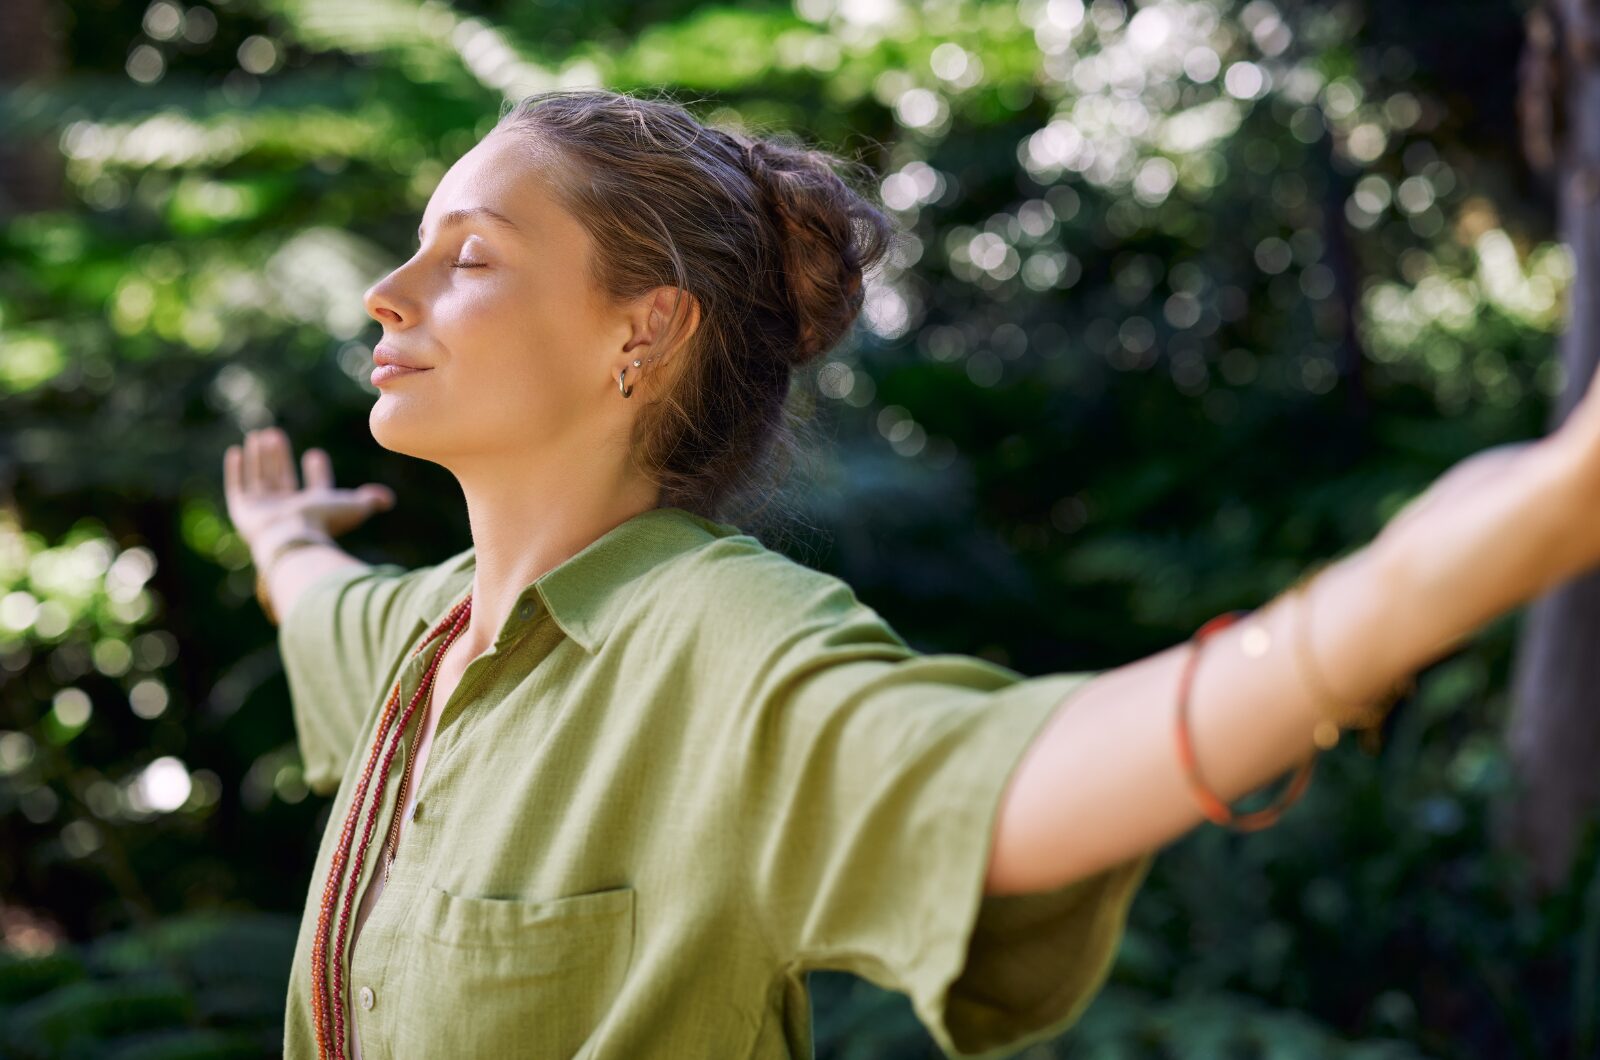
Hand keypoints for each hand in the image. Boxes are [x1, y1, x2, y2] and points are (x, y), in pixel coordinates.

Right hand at [223, 427, 395, 558]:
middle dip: (281, 457)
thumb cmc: (323, 522)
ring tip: (259, 435)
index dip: (318, 471)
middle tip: (277, 435)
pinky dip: (237, 469)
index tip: (317, 454)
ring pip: (262, 478)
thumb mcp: (352, 507)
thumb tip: (388, 499)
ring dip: (260, 457)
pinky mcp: (243, 509)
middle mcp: (288, 509)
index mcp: (314, 509)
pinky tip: (236, 451)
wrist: (292, 537)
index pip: (317, 486)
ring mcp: (264, 510)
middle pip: (284, 478)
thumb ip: (369, 500)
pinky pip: (238, 486)